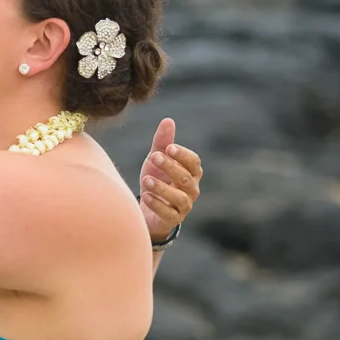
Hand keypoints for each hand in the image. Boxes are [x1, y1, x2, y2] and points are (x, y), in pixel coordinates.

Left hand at [138, 118, 202, 241]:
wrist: (146, 207)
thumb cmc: (156, 178)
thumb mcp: (156, 159)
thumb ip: (162, 142)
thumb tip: (168, 120)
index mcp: (191, 172)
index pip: (194, 162)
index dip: (183, 155)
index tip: (168, 147)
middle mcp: (191, 189)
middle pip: (185, 178)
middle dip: (170, 167)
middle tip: (154, 157)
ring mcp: (184, 206)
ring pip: (179, 197)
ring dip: (162, 188)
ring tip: (146, 180)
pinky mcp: (172, 219)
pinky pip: (168, 213)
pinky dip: (157, 205)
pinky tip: (145, 196)